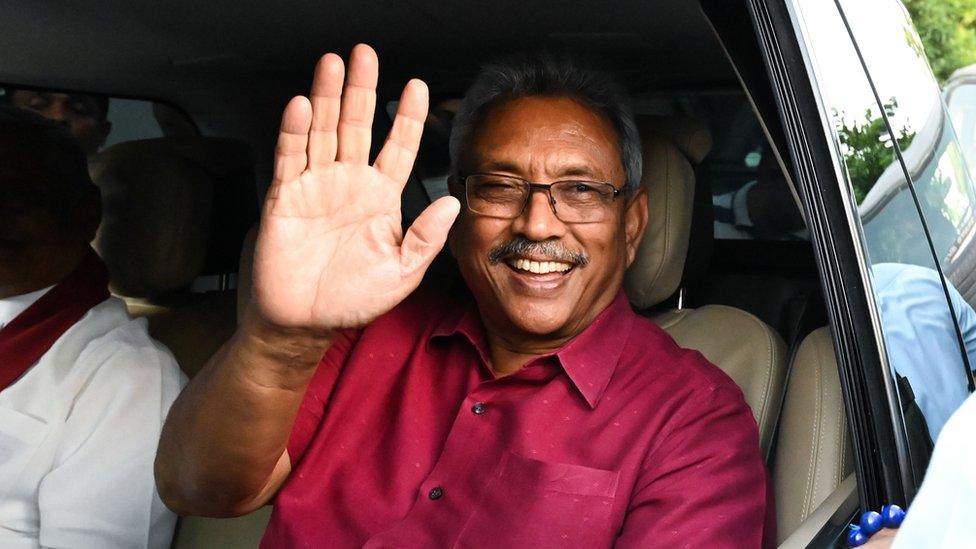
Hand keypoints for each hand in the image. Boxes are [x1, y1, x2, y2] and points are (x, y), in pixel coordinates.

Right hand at [252, 44, 460, 330]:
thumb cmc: (354, 300)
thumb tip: (453, 203)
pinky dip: (296, 132)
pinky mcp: (287, 197)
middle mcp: (350, 183)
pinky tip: (303, 106)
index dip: (408, 117)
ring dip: (328, 98)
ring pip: (324, 132)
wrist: (305, 322)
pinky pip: (292, 158)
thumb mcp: (402, 272)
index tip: (418, 87)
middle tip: (365, 54)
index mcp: (381, 197)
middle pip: (358, 126)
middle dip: (362, 89)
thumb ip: (426, 237)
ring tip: (333, 64)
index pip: (398, 147)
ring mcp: (317, 186)